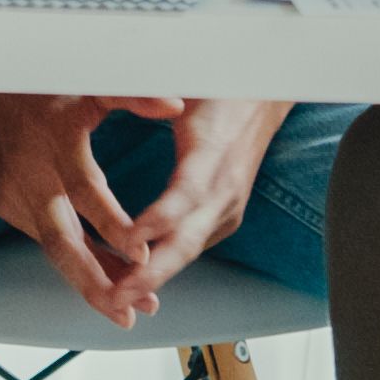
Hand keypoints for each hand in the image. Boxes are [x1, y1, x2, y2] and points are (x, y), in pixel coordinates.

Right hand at [0, 93, 154, 320]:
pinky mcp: (5, 204)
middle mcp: (32, 172)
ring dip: (88, 281)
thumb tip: (176, 105)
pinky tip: (102, 282)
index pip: (87, 190)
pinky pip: (44, 240)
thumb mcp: (91, 79)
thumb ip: (134, 95)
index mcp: (58, 138)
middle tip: (127, 312)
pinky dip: (73, 262)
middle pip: (61, 240)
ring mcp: (14, 192)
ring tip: (125, 311)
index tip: (143, 254)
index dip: (113, 225)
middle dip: (95, 280)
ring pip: (54, 249)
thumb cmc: (46, 81)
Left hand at [87, 97, 296, 316]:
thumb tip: (113, 81)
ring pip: (190, 249)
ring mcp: (228, 204)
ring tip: (116, 299)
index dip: (158, 220)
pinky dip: (165, 266)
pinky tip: (137, 281)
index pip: (186, 194)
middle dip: (151, 273)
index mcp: (213, 150)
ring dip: (154, 278)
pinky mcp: (225, 213)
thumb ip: (151, 93)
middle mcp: (225, 186)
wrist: (266, 95)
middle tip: (115, 295)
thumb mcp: (188, 80)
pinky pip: (194, 245)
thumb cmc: (221, 85)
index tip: (129, 242)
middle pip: (189, 238)